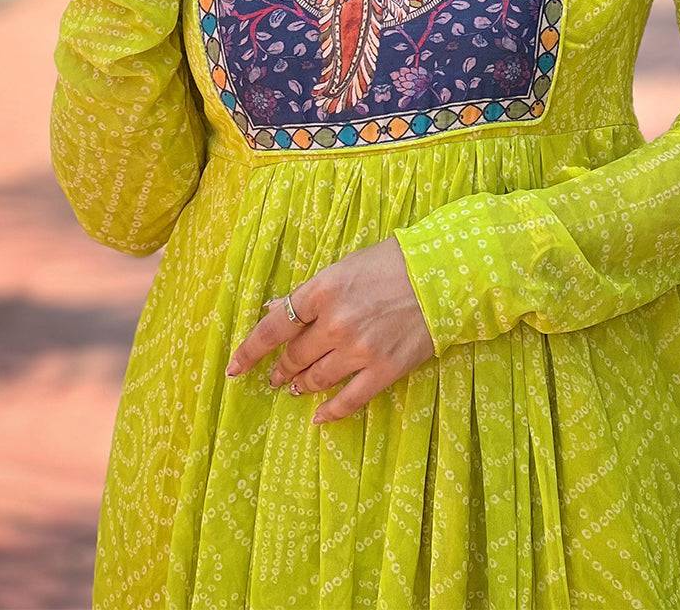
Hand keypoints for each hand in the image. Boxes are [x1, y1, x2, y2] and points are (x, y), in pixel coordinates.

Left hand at [224, 236, 435, 423]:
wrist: (444, 274)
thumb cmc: (392, 262)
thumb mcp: (344, 267)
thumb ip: (309, 292)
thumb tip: (272, 309)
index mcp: (322, 290)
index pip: (274, 327)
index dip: (250, 350)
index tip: (235, 367)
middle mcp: (335, 323)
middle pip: (294, 356)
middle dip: (280, 368)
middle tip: (275, 375)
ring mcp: (359, 350)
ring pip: (316, 379)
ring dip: (301, 386)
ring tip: (295, 388)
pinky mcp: (384, 370)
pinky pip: (348, 401)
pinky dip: (330, 412)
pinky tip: (319, 417)